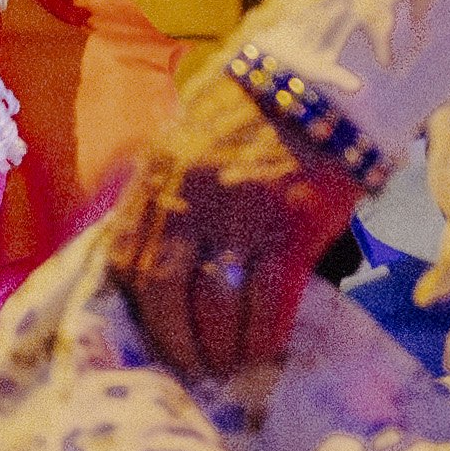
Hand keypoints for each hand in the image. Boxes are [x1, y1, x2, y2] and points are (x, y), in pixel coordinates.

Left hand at [112, 46, 370, 376]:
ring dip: (218, 347)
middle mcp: (189, 199)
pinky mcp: (290, 230)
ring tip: (227, 365)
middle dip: (174, 339)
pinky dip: (262, 335)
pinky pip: (267, 302)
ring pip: (213, 305)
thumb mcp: (188, 145)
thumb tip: (163, 261)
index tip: (151, 332)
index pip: (125, 256)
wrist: (323, 85)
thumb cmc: (255, 119)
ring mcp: (239, 216)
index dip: (135, 306)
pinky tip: (265, 348)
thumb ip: (168, 197)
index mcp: (157, 177)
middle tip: (190, 364)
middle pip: (163, 290)